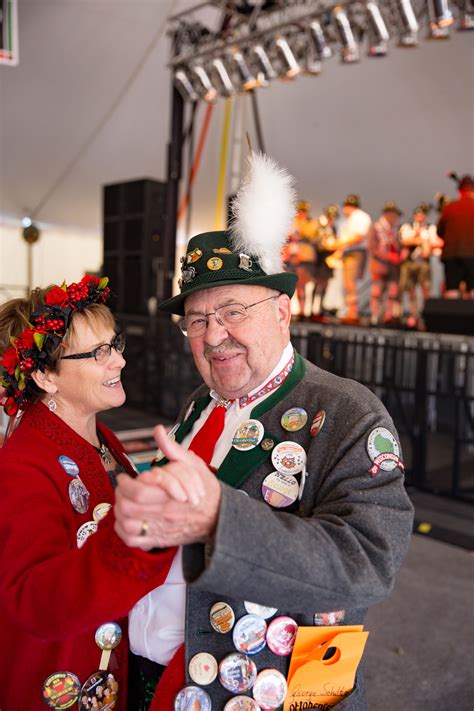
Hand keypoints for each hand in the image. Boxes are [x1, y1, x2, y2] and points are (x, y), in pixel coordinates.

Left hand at [114, 425, 221, 550]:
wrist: (219, 517)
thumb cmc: (205, 490)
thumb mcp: (193, 464)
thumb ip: (172, 448)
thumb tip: (158, 431)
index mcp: (173, 496)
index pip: (139, 492)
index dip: (126, 483)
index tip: (125, 477)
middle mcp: (165, 515)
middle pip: (129, 508)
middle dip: (119, 495)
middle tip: (122, 488)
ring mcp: (162, 529)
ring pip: (127, 525)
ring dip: (119, 512)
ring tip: (122, 502)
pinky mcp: (160, 540)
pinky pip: (133, 541)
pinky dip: (123, 531)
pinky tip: (125, 520)